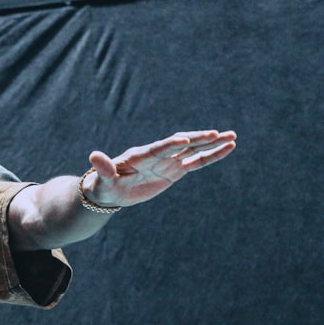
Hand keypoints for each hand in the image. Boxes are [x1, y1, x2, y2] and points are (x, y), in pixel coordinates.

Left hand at [84, 130, 236, 207]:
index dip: (169, 145)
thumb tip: (93, 156)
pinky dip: (211, 156)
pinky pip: (196, 162)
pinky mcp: (174, 170)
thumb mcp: (101, 180)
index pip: (157, 149)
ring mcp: (167, 162)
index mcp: (139, 156)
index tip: (184, 141)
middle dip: (197, 139)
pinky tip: (228, 148)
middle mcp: (156, 155)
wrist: (110, 191)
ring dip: (211, 144)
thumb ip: (102, 169)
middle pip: (180, 145)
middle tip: (218, 133)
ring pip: (192, 150)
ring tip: (232, 136)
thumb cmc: (103, 185)